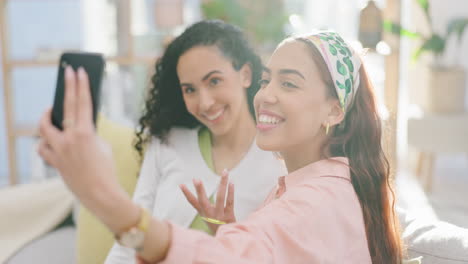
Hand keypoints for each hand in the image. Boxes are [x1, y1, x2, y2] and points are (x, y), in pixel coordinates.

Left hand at [37, 66, 137, 232]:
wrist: (100, 193)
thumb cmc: (106, 169)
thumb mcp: (103, 145)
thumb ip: (89, 131)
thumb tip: (78, 123)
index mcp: (86, 133)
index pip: (82, 102)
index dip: (80, 84)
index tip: (78, 71)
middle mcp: (69, 139)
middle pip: (65, 106)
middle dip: (67, 87)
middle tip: (67, 73)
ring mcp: (59, 151)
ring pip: (44, 128)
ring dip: (47, 119)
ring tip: (50, 113)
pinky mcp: (54, 162)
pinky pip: (43, 148)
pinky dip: (46, 143)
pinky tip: (51, 142)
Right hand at [180, 170, 235, 232]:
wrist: (227, 240)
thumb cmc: (217, 226)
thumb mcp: (207, 217)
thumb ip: (203, 206)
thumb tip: (198, 191)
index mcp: (203, 213)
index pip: (192, 202)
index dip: (186, 193)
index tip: (181, 184)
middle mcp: (209, 214)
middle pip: (203, 201)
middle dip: (199, 190)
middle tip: (196, 179)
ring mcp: (219, 215)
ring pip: (220, 197)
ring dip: (222, 183)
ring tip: (224, 172)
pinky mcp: (229, 216)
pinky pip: (230, 202)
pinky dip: (231, 192)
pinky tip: (231, 183)